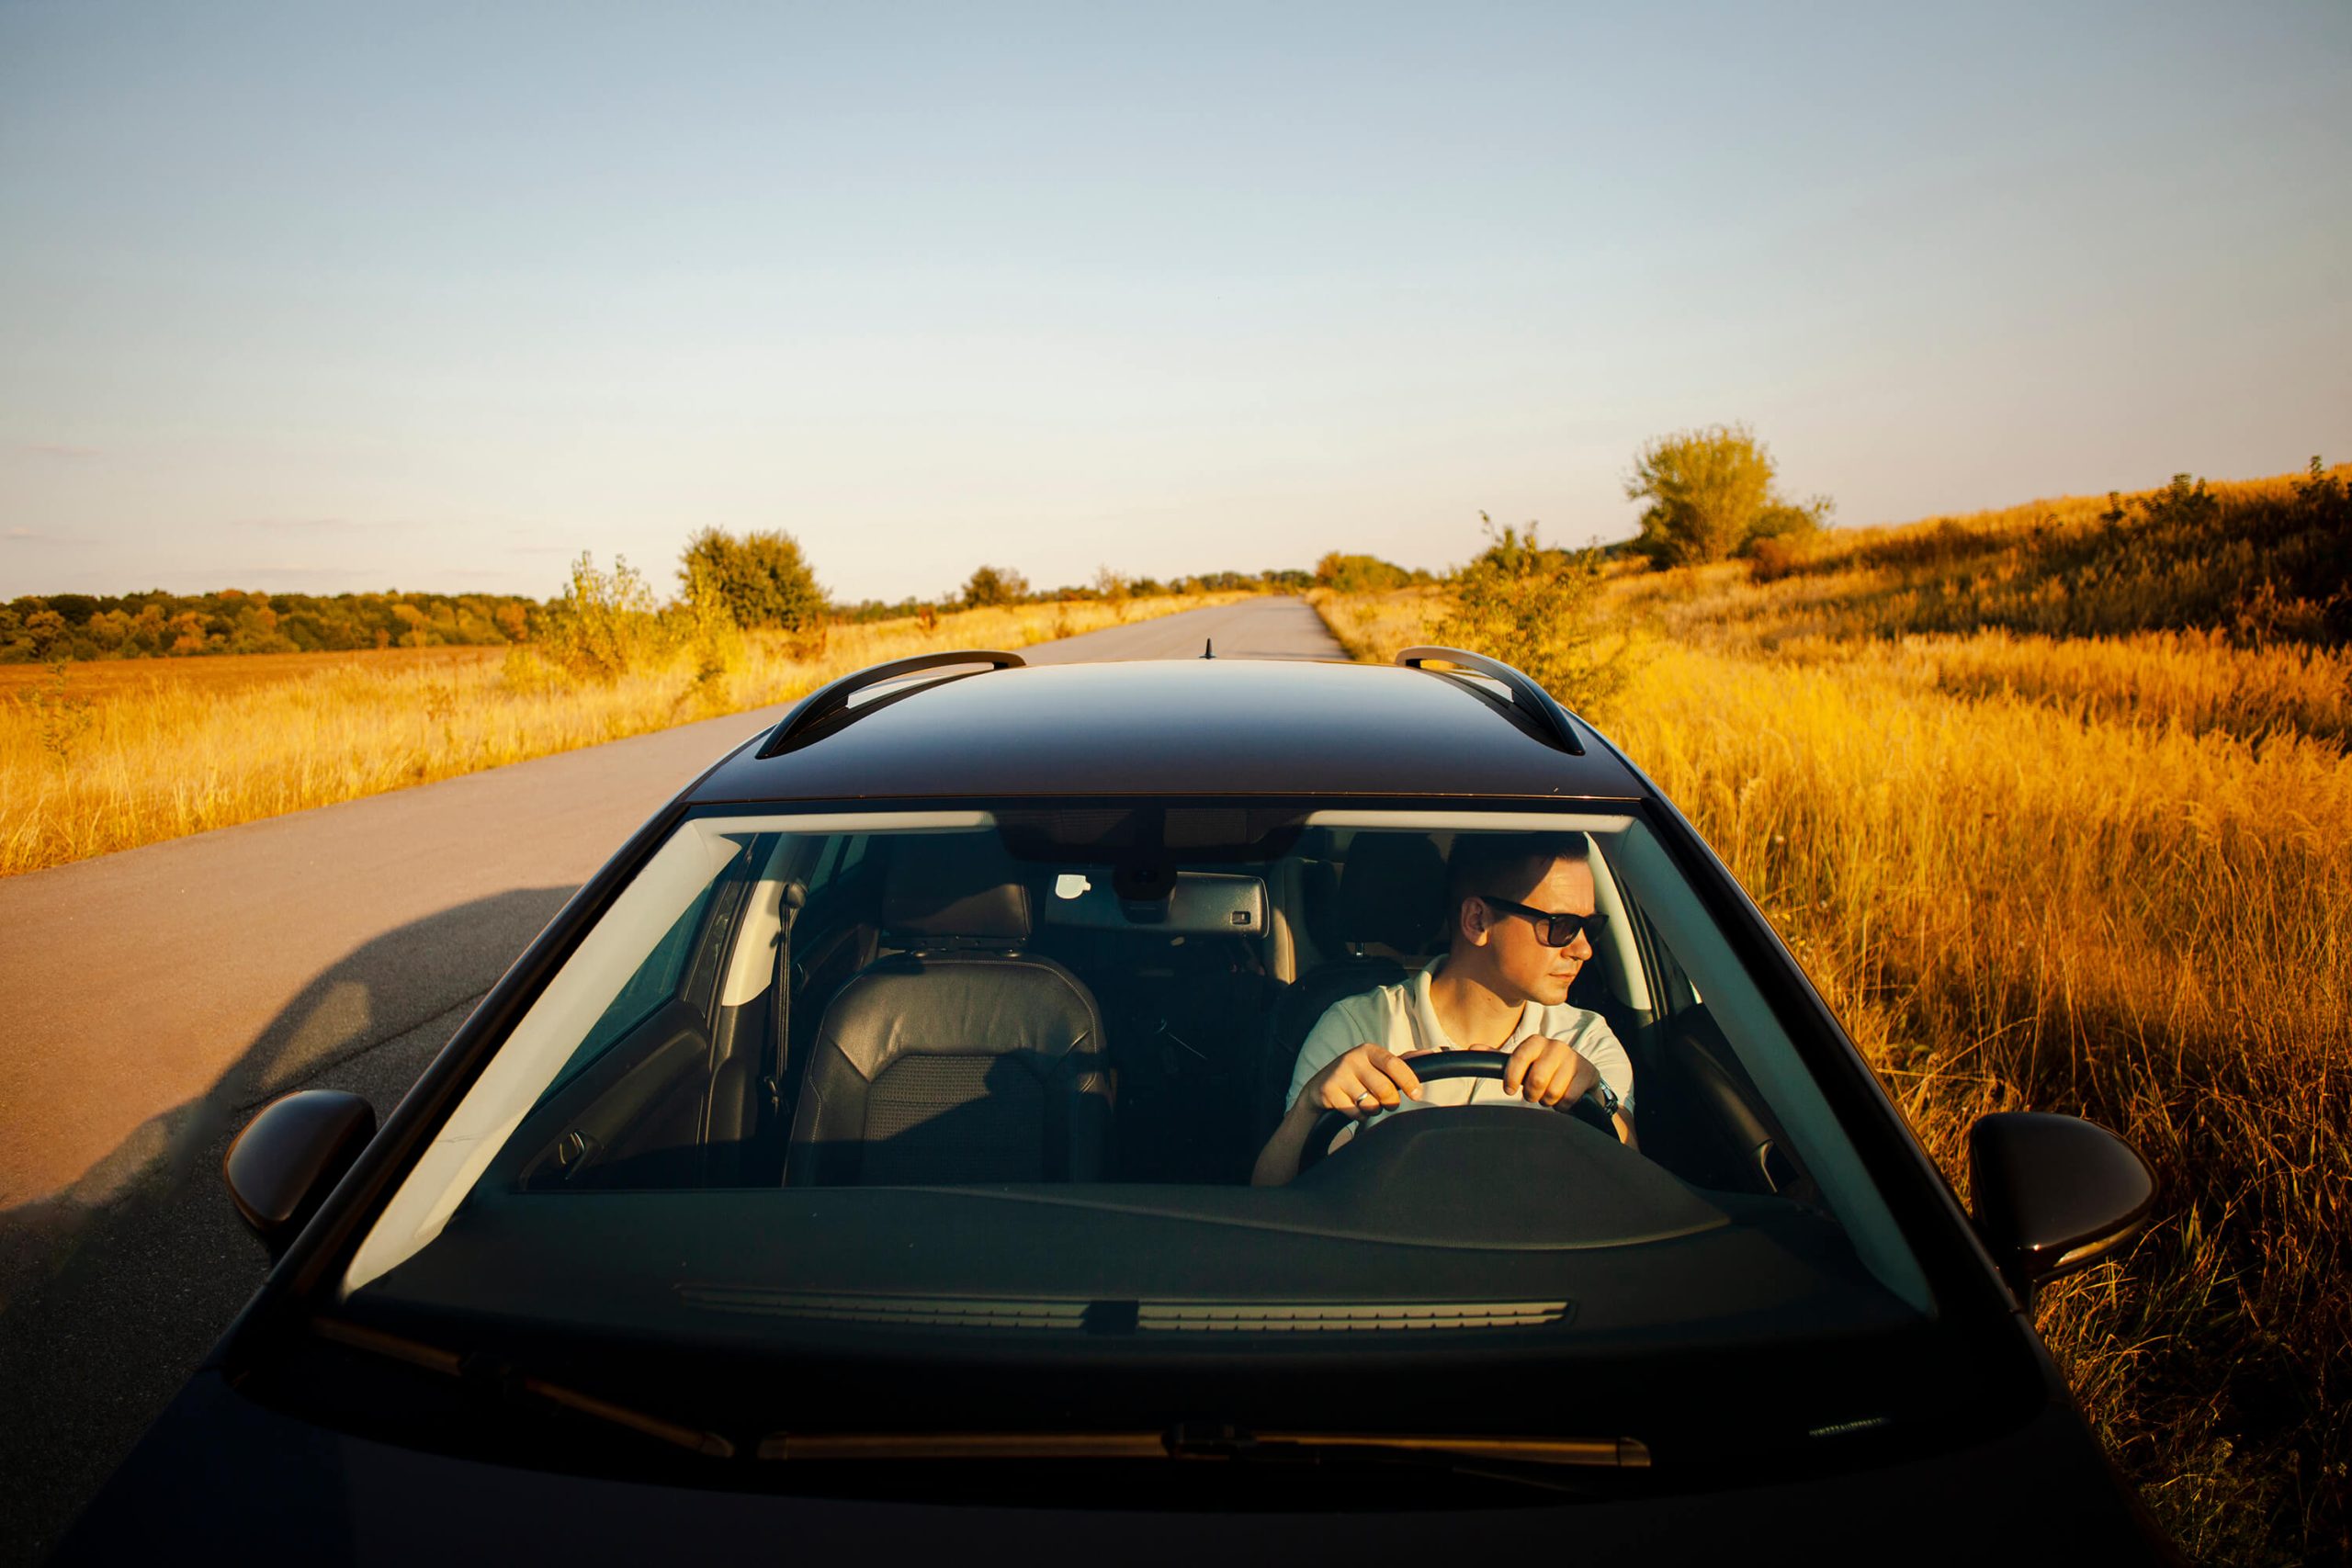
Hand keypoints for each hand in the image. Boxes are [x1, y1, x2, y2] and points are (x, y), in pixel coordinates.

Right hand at [1301, 1043, 1425, 1119]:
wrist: (1319, 1087)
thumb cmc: (1358, 1076)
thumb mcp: (1377, 1065)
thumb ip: (1404, 1061)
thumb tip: (1433, 1053)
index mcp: (1369, 1051)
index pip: (1395, 1063)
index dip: (1409, 1080)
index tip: (1417, 1094)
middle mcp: (1353, 1059)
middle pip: (1385, 1089)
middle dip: (1391, 1102)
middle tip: (1388, 1102)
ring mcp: (1339, 1075)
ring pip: (1370, 1104)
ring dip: (1373, 1110)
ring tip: (1366, 1102)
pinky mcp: (1328, 1091)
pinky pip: (1354, 1113)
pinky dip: (1358, 1115)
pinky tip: (1351, 1107)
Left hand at [1502, 1034, 1598, 1107]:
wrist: (1579, 1079)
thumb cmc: (1544, 1072)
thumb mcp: (1521, 1065)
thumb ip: (1498, 1059)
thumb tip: (1471, 1048)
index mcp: (1536, 1042)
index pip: (1519, 1058)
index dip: (1512, 1077)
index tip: (1509, 1090)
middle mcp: (1556, 1046)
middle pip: (1536, 1079)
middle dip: (1532, 1094)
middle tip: (1534, 1094)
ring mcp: (1574, 1058)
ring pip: (1553, 1091)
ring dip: (1548, 1100)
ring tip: (1550, 1095)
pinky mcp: (1589, 1072)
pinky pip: (1569, 1097)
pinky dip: (1563, 1105)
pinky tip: (1564, 1098)